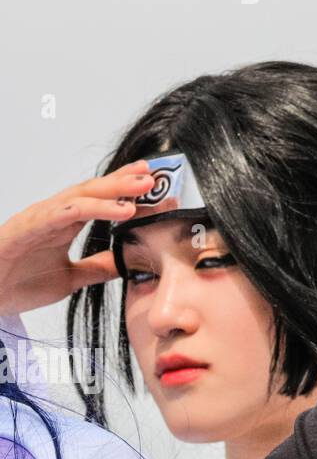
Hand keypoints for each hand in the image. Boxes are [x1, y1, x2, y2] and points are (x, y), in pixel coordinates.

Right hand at [0, 160, 153, 317]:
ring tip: (145, 186)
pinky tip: (121, 209)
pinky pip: (68, 211)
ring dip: (117, 188)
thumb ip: (96, 268)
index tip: (159, 189)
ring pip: (84, 194)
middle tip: (158, 175)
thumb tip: (124, 263)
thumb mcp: (69, 279)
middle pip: (97, 190)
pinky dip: (96, 207)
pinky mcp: (31, 225)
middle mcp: (55, 214)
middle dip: (127, 181)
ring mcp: (42, 216)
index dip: (129, 192)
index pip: (102, 200)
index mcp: (65, 223)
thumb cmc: (15, 284)